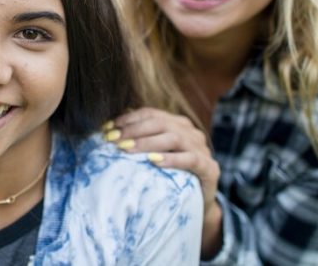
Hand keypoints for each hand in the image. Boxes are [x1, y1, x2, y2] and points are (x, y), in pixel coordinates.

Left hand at [104, 107, 222, 256]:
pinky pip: (190, 159)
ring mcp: (202, 148)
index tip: (108, 128)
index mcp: (177, 123)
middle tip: (114, 141)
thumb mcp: (153, 155)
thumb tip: (108, 130)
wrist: (197, 204)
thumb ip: (138, 140)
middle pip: (160, 122)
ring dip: (147, 142)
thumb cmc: (170, 176)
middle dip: (134, 130)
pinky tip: (154, 162)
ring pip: (173, 138)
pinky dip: (171, 159)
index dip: (129, 119)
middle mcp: (191, 132)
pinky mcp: (209, 168)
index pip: (150, 113)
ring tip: (128, 150)